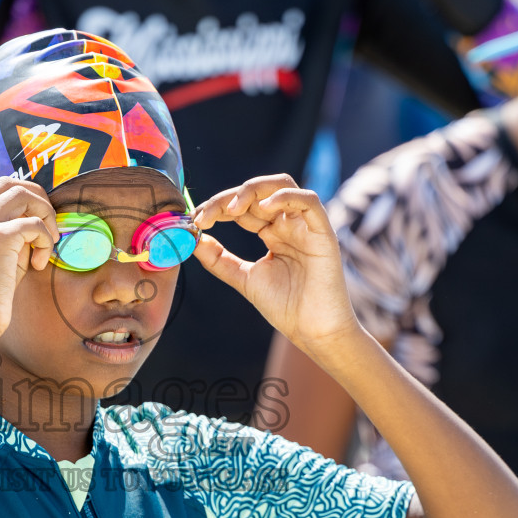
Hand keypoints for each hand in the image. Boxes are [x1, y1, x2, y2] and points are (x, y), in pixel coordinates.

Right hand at [0, 178, 58, 341]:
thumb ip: (10, 238)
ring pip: (21, 193)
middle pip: (7, 183)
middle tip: (49, 224)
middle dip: (36, 197)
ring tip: (49, 241)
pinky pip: (33, 223)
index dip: (20, 200)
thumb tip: (37, 225)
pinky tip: (40, 263)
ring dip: (44, 213)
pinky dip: (44, 240)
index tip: (35, 223)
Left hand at [192, 175, 359, 352]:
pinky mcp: (323, 232)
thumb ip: (219, 259)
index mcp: (272, 232)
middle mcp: (288, 223)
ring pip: (282, 185)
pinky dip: (285, 198)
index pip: (242, 207)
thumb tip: (193, 239)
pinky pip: (309, 201)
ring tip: (231, 208)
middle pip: (257, 192)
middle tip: (204, 215)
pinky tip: (263, 209)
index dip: (217, 207)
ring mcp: (306, 225)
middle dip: (227, 199)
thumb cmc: (286, 307)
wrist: (313, 332)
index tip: (194, 220)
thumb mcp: (244, 278)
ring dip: (253, 190)